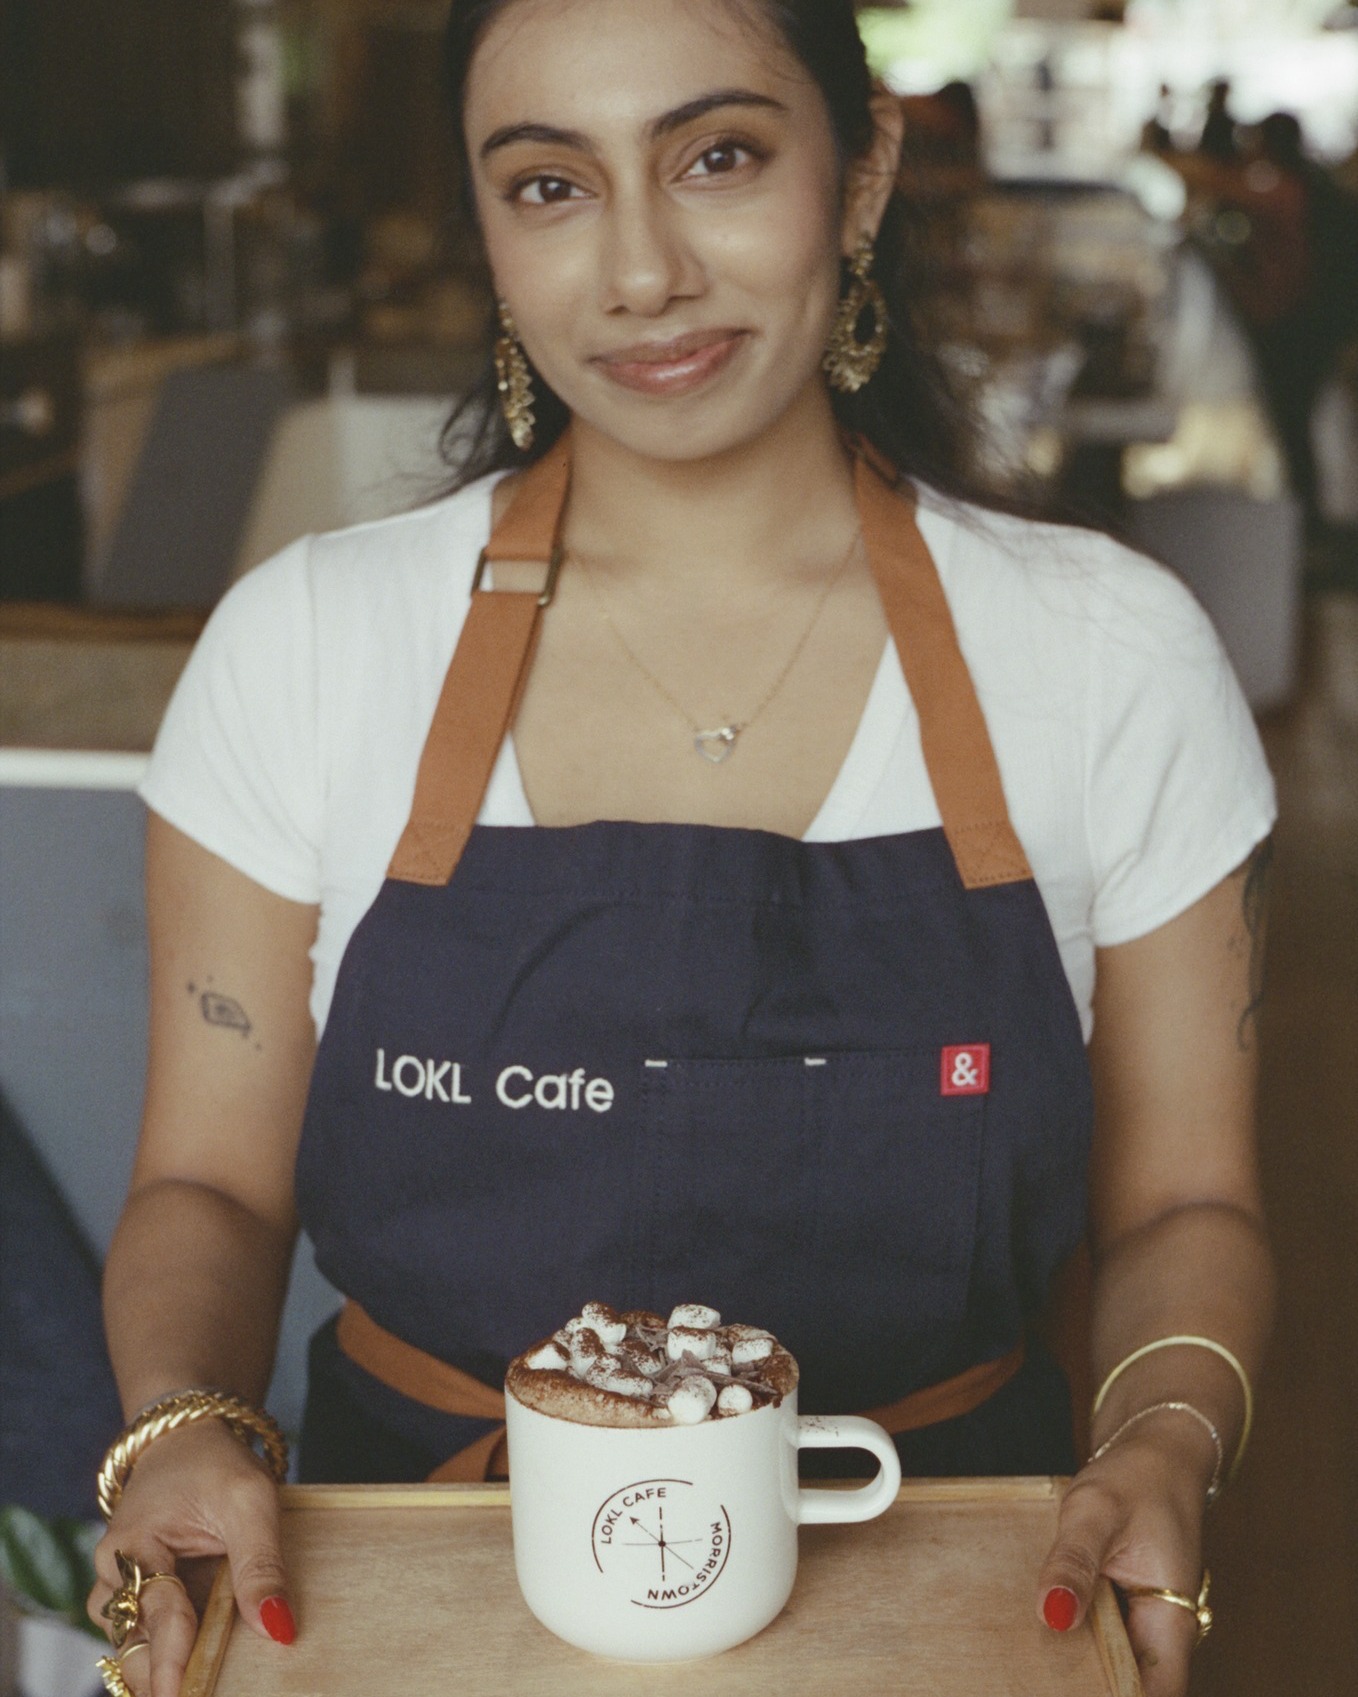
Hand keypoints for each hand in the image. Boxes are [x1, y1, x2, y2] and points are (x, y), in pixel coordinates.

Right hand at [88, 1421, 294, 1696]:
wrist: (187, 1440)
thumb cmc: (215, 1465)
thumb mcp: (250, 1500)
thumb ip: (261, 1564)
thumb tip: (278, 1629)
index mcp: (132, 1543)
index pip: (156, 1608)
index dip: (171, 1656)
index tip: (178, 1693)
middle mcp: (113, 1574)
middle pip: (130, 1641)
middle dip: (156, 1673)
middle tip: (191, 1694)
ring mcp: (122, 1590)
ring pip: (130, 1646)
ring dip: (158, 1667)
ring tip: (195, 1685)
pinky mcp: (140, 1599)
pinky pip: (144, 1637)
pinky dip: (166, 1656)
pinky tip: (194, 1671)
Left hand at [1036, 1417, 1214, 1696]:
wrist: (1155, 1451)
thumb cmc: (1136, 1477)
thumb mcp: (1095, 1509)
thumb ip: (1074, 1561)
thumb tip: (1052, 1615)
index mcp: (1171, 1617)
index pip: (1156, 1690)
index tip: (1069, 1691)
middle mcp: (1162, 1629)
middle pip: (1130, 1684)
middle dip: (1087, 1687)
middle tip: (1033, 1681)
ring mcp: (1142, 1619)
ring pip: (1113, 1664)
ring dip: (1079, 1666)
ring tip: (1028, 1666)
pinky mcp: (1123, 1607)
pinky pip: (1102, 1638)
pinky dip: (1074, 1637)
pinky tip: (1038, 1631)